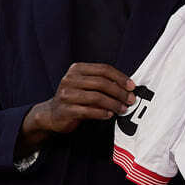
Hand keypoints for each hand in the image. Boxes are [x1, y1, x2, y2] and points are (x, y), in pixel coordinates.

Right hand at [20, 63, 135, 147]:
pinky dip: (102, 113)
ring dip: (113, 104)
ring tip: (123, 109)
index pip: (103, 69)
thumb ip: (102, 82)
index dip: (120, 77)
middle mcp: (70, 79)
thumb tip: (128, 87)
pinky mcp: (65, 110)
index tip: (132, 86)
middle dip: (119, 92)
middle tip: (130, 100)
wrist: (52, 114)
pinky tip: (110, 115)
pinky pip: (88, 111)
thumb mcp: (85, 85)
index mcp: (77, 69)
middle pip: (101, 83)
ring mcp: (66, 94)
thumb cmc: (75, 98)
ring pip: (96, 97)